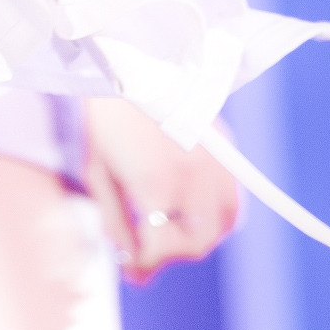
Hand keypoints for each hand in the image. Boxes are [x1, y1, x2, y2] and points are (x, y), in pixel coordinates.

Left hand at [81, 97, 240, 281]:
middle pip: (197, 242)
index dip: (144, 264)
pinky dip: (219, 212)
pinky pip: (232, 195)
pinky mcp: (224, 144)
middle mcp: (193, 176)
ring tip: (171, 230)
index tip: (131, 267)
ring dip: (199, 235)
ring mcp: (214, 159)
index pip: (160, 249)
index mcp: (158, 184)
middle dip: (171, 252)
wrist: (127, 62)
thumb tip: (131, 265)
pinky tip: (194, 208)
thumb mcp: (97, 173)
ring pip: (223, 222)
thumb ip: (116, 224)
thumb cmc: (104, 117)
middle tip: (148, 248)